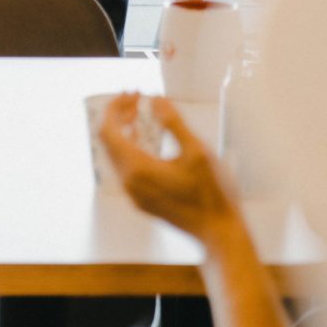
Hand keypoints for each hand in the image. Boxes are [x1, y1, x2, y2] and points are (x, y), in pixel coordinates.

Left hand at [99, 94, 238, 245]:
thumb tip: (155, 99)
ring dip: (124, 131)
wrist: (218, 233)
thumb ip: (173, 123)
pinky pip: (125, 167)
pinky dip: (130, 147)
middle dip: (119, 115)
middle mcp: (128, 182)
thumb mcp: (197, 152)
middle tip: (137, 99)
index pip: (108, 130)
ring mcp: (133, 193)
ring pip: (116, 155)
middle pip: (109, 141)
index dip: (115, 107)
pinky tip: (146, 140)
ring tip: (140, 114)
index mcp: (137, 168)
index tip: (132, 93)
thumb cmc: (212, 194)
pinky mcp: (141, 200)